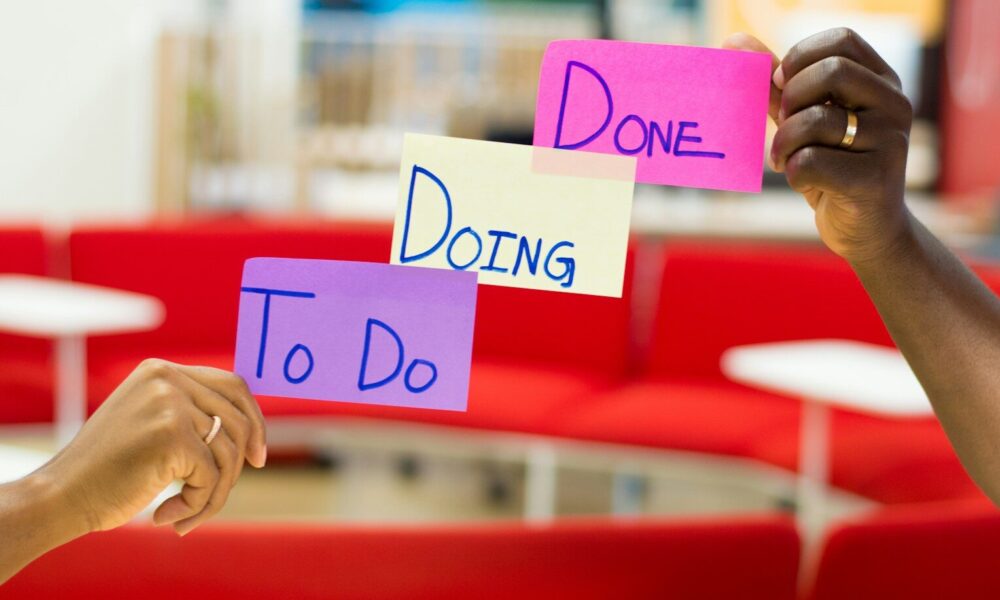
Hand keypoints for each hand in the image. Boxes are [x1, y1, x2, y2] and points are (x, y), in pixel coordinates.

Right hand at [39, 359, 266, 535]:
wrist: (61, 496)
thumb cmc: (107, 470)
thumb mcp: (151, 425)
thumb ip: (192, 415)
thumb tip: (252, 427)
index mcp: (161, 371)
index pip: (232, 385)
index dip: (254, 420)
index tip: (257, 456)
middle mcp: (167, 380)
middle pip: (237, 418)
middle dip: (239, 462)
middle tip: (221, 493)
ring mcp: (170, 406)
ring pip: (228, 453)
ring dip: (213, 492)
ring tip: (184, 514)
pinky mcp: (173, 437)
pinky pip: (211, 477)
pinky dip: (197, 505)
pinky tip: (164, 517)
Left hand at [724, 29, 914, 263]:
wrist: (866, 231)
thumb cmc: (832, 169)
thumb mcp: (804, 122)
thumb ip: (775, 85)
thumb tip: (733, 41)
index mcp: (882, 82)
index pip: (842, 41)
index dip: (800, 58)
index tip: (782, 85)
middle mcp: (895, 105)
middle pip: (831, 72)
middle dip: (791, 100)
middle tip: (784, 124)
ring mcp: (891, 142)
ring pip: (816, 121)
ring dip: (784, 143)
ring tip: (784, 159)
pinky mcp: (875, 180)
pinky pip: (810, 162)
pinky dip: (792, 172)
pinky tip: (802, 182)